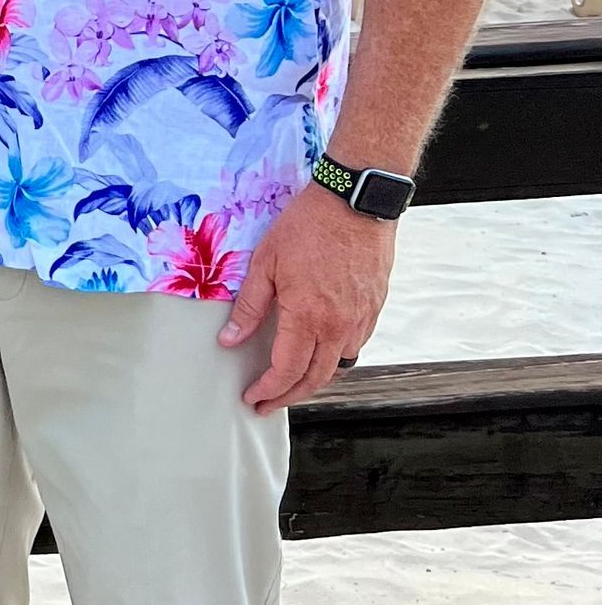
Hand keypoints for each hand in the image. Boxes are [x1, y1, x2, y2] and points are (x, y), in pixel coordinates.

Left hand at [218, 181, 395, 411]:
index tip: (253, 398)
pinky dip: (335, 357)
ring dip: (314, 379)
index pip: (287, 371)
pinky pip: (355, 345)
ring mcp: (361, 318)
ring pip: (338, 365)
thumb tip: (230, 340)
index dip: (268, 390)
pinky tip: (320, 350)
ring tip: (291, 381)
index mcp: (308, 316)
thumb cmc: (309, 225)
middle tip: (268, 403)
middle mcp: (339, 325)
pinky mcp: (374, 307)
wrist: (356, 201)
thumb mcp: (266, 262)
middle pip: (315, 379)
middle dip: (289, 397)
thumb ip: (249, 307)